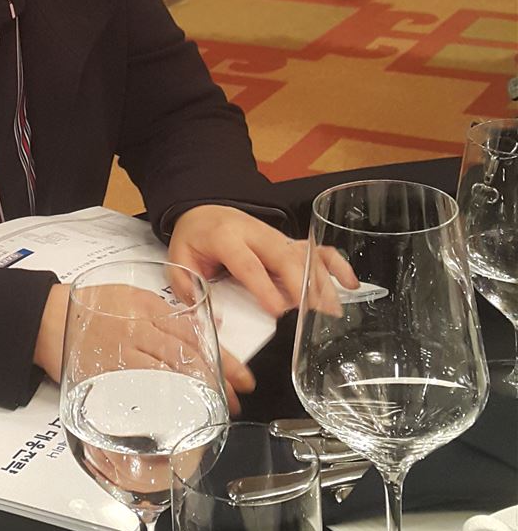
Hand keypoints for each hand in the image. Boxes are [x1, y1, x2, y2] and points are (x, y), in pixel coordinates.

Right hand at [33, 277, 250, 412]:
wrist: (49, 318)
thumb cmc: (92, 307)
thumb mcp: (132, 295)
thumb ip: (167, 310)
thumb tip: (210, 320)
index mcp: (148, 305)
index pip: (194, 332)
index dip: (222, 356)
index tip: (242, 376)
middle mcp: (139, 325)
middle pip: (187, 353)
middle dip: (218, 378)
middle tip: (237, 398)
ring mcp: (124, 348)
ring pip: (170, 370)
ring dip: (197, 391)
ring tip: (217, 408)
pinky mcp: (109, 370)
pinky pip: (143, 384)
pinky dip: (166, 397)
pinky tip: (181, 409)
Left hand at [168, 204, 357, 318]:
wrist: (203, 212)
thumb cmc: (194, 241)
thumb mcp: (179, 261)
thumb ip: (190, 288)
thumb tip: (214, 317)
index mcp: (226, 237)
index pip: (247, 263)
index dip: (263, 286)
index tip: (278, 310)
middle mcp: (255, 233)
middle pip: (282, 255)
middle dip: (300, 283)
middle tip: (313, 313)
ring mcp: (275, 235)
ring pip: (302, 254)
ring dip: (319, 281)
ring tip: (332, 311)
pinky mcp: (288, 241)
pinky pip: (315, 249)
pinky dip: (334, 264)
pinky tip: (350, 283)